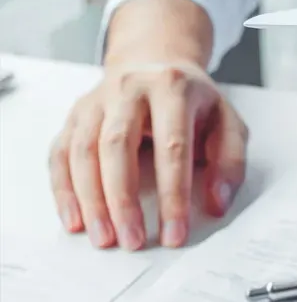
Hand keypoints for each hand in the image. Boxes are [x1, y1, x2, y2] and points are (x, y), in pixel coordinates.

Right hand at [49, 61, 247, 249]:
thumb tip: (217, 202)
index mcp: (173, 88)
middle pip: (117, 145)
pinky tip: (75, 220)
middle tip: (132, 241)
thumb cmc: (193, 100)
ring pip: (84, 150)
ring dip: (91, 200)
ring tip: (105, 238)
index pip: (172, 146)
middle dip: (123, 199)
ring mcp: (97, 100)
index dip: (173, 194)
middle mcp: (130, 89)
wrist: (156, 60)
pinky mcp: (75, 115)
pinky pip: (61, 154)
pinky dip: (64, 190)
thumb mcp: (227, 121)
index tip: (175, 233)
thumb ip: (230, 161)